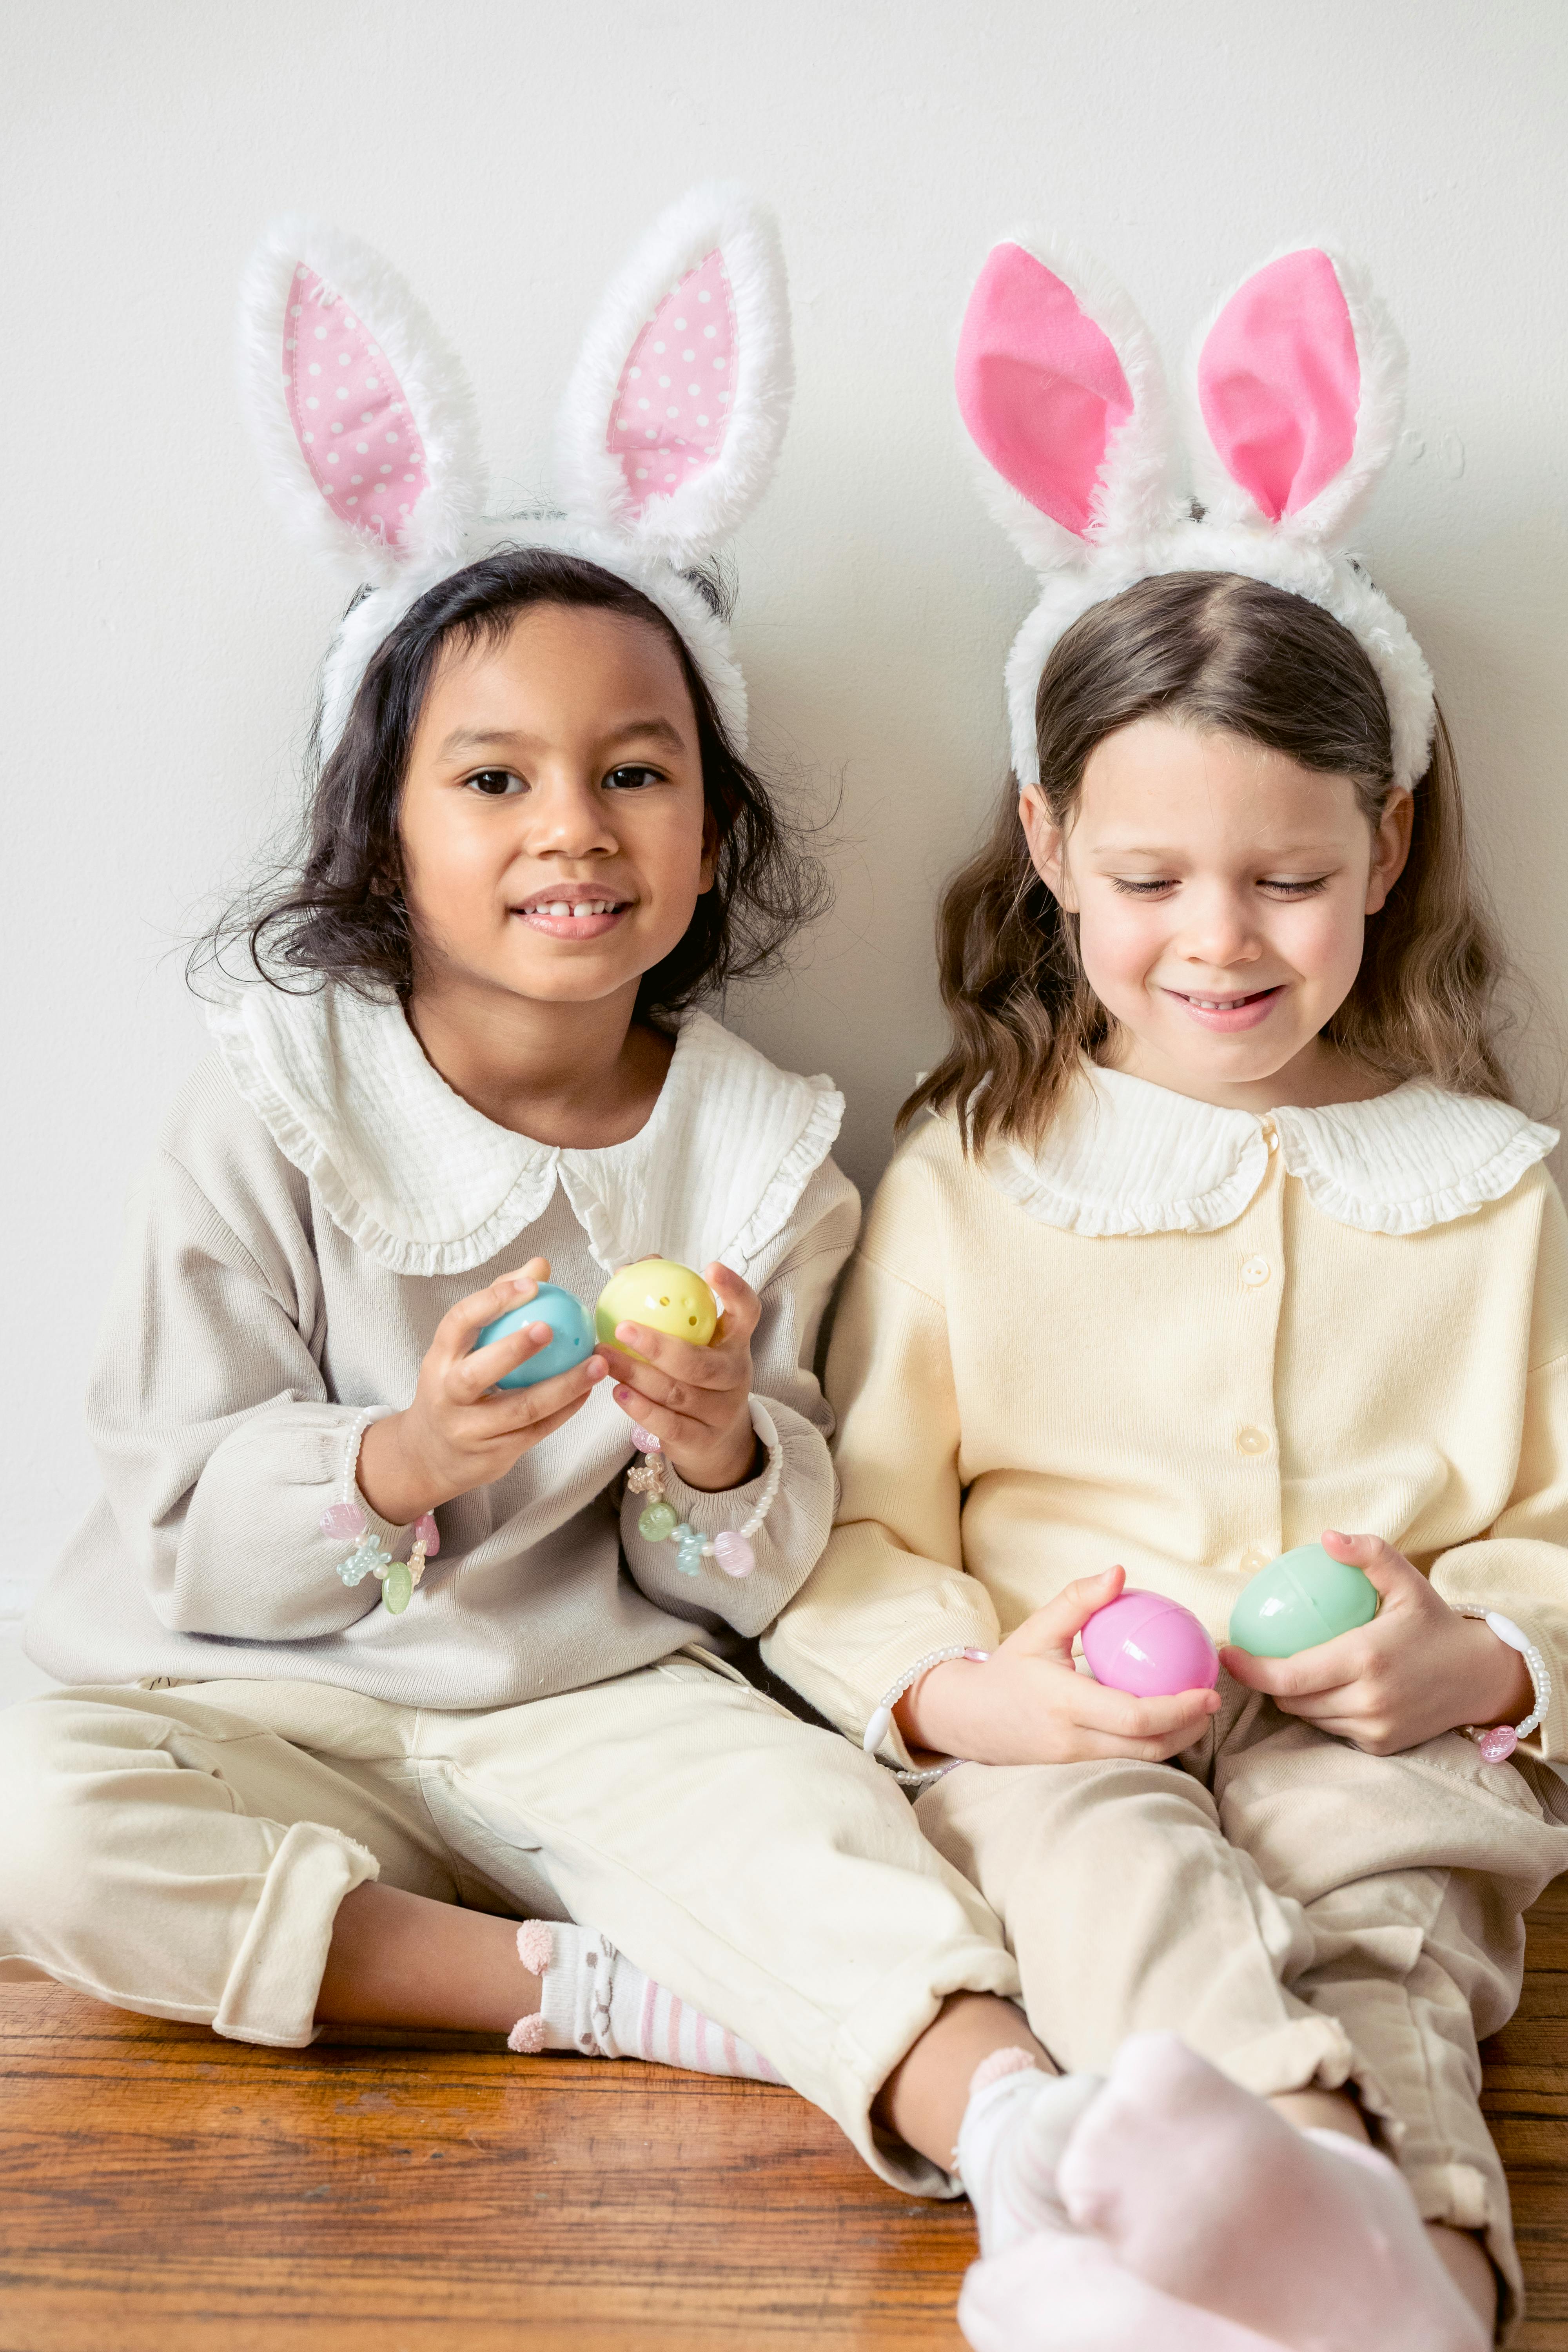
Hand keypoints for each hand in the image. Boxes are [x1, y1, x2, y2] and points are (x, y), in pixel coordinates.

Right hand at [357, 1258, 606, 1523]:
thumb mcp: (461, 1349)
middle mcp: (449, 1395)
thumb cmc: (455, 1387)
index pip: (458, 1322)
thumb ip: (498, 1303)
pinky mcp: (495, 1454)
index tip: (530, 1284)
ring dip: (564, 1385)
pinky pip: (538, 1430)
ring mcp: (471, 1429)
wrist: (429, 1456)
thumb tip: (539, 1265)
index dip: (492, 1300)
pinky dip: (566, 1410)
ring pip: (521, 1408)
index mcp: (439, 1359)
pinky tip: (589, 1390)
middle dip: (515, 1348)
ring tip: (597, 1363)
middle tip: (553, 1327)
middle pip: (479, 1372)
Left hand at [597, 1260, 761, 1492]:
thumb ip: (666, 1305)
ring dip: (636, 1375)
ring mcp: (721, 1411)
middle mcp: (735, 1376)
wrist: (718, 1439)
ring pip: (678, 1393)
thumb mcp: (695, 1341)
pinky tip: (617, 1392)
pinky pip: (669, 1425)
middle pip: (700, 1364)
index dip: (734, 1290)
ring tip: (604, 1358)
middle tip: (622, 1328)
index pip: (748, 1312)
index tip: (711, 1268)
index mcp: (735, 1342)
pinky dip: (641, 1409)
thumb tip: (627, 1270)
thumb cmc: (696, 1374)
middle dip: (659, 1346)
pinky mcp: (703, 1440)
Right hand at [898, 1565, 1222, 1765]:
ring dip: (1177, 1739)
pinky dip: (1153, 1742)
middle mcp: (1073, 1739)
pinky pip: (1127, 1758)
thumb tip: (1118, 1572)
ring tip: (1197, 1713)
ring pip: (1142, 1758)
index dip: (1178, 1709)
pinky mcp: (1078, 1769)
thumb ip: (1078, 1600)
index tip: (1207, 1691)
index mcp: (1065, 1703)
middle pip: (1147, 1746)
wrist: (971, 1718)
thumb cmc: (1009, 1669)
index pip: (1134, 1716)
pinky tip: (1166, 1721)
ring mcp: (1076, 1760)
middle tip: (1212, 1701)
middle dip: (1189, 1728)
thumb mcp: (1037, 1629)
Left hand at [1220, 1530, 1533, 1754]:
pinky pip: (1334, 1729)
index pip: (1289, 1676)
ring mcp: (1375, 1728)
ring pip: (1310, 1717)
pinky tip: (1332, 1688)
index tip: (1227, 1655)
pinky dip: (1325, 1711)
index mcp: (1365, 1658)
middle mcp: (1368, 1699)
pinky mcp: (1381, 1746)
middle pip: (1292, 1699)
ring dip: (1296, 1697)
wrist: (1479, 1674)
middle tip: (1262, 1656)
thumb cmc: (1434, 1622)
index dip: (1250, 1670)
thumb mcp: (1407, 1580)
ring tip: (1296, 1670)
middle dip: (1269, 1681)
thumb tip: (1327, 1537)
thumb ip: (1369, 1554)